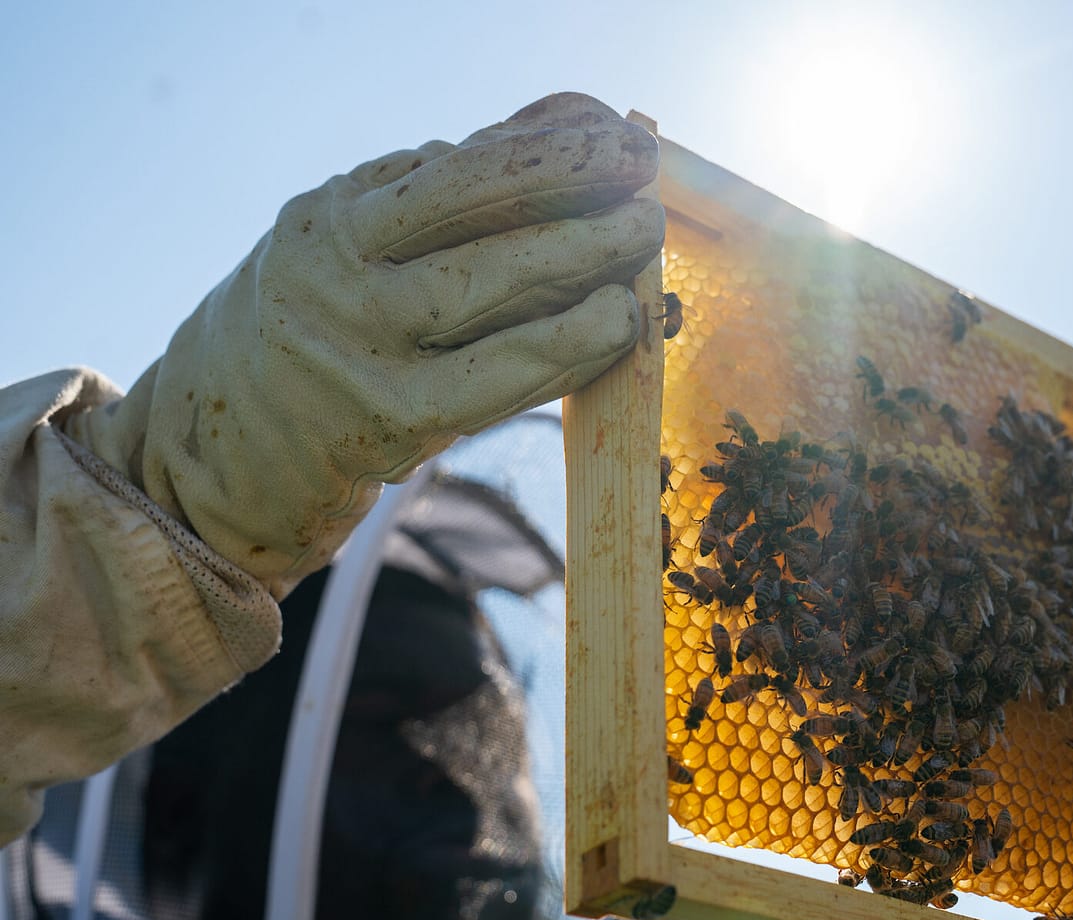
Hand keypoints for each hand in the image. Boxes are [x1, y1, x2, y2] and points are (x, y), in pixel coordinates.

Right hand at [65, 92, 662, 596]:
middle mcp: (339, 283)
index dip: (550, 155)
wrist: (224, 439)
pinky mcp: (393, 428)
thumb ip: (451, 187)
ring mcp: (363, 359)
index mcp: (334, 221)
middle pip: (477, 230)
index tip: (621, 144)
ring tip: (641, 248)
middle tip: (646, 197)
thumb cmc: (324, 316)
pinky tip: (613, 325)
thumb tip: (572, 125)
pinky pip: (498, 382)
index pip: (456, 174)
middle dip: (579, 205)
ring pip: (491, 303)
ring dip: (583, 272)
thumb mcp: (357, 236)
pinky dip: (565, 351)